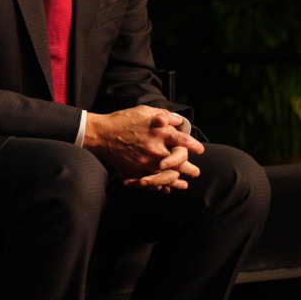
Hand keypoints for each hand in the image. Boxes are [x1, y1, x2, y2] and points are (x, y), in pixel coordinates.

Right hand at [84, 106, 204, 188]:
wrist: (100, 134)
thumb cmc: (122, 120)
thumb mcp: (144, 111)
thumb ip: (164, 115)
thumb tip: (179, 121)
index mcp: (159, 132)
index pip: (184, 141)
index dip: (194, 146)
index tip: (200, 150)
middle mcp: (155, 149)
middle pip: (180, 162)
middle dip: (190, 169)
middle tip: (196, 172)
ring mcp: (146, 162)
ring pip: (168, 176)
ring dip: (178, 181)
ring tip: (184, 184)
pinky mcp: (136, 171)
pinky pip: (152, 182)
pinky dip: (161, 186)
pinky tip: (166, 188)